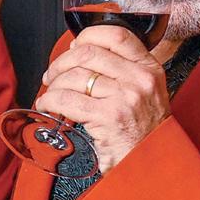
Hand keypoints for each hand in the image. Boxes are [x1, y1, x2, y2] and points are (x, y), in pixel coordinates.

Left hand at [33, 26, 169, 171]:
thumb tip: (81, 49)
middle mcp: (140, 79)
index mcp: (150, 68)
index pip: (117, 35)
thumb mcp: (146, 92)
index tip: (74, 45)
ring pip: (75, 76)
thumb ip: (123, 69)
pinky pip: (67, 100)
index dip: (89, 35)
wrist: (151, 163)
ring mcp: (125, 98)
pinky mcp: (108, 117)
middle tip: (53, 74)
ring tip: (51, 93)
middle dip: (61, 62)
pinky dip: (50, 101)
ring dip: (54, 84)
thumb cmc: (145, 131)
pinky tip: (48, 106)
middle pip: (88, 53)